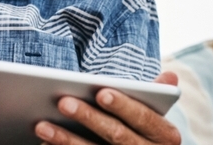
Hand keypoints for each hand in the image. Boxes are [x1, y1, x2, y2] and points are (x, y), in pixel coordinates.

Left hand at [34, 71, 181, 144]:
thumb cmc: (142, 131)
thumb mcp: (155, 116)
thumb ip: (158, 95)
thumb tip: (170, 74)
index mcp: (166, 136)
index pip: (144, 118)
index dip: (124, 105)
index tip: (101, 92)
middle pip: (117, 136)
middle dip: (89, 118)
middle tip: (63, 102)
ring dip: (66, 140)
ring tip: (42, 125)